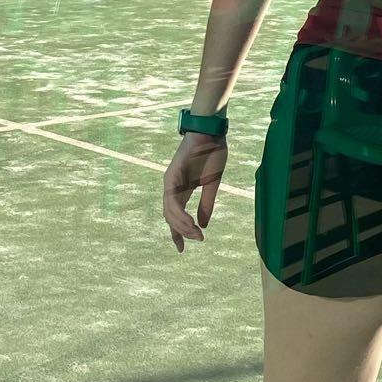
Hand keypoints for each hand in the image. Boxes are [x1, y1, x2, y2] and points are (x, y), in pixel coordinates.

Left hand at [163, 133, 228, 250]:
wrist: (211, 133)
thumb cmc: (212, 153)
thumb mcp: (212, 184)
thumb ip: (206, 204)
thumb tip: (203, 225)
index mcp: (182, 189)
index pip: (175, 216)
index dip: (178, 233)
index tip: (182, 248)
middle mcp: (173, 187)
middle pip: (170, 216)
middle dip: (180, 232)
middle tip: (194, 241)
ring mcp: (170, 181)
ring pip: (169, 210)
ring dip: (181, 225)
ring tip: (195, 234)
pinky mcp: (172, 176)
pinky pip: (172, 199)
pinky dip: (179, 213)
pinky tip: (189, 222)